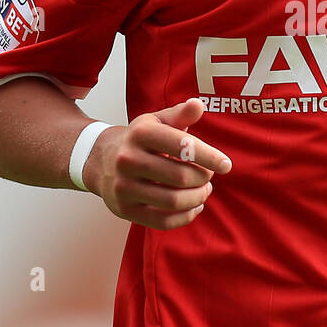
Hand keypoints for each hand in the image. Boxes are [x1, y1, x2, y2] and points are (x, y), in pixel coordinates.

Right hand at [84, 98, 231, 229]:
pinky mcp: (124, 210)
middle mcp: (128, 159)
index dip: (209, 156)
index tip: (226, 165)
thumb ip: (180, 115)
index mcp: (140, 133)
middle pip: (180, 177)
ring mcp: (124, 187)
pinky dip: (185, 217)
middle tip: (208, 176)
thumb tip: (198, 104)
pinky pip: (162, 221)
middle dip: (203, 178)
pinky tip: (194, 206)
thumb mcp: (157, 122)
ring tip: (204, 190)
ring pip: (173, 201)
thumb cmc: (140, 140)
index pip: (183, 146)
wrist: (99, 160)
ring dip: (197, 198)